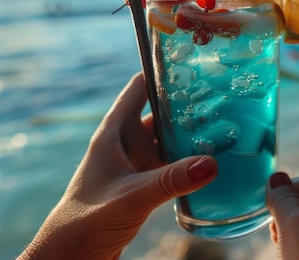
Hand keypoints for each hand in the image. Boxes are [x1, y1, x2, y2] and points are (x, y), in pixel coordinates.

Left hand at [18, 73, 216, 259]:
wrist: (72, 257)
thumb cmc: (86, 221)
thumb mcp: (132, 195)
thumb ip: (171, 180)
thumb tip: (212, 164)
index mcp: (114, 133)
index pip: (138, 88)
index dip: (161, 70)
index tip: (192, 59)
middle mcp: (126, 143)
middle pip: (160, 112)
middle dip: (187, 103)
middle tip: (223, 93)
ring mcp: (136, 163)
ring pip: (169, 139)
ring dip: (191, 133)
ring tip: (226, 122)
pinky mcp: (145, 184)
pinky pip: (172, 163)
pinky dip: (190, 159)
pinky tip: (213, 160)